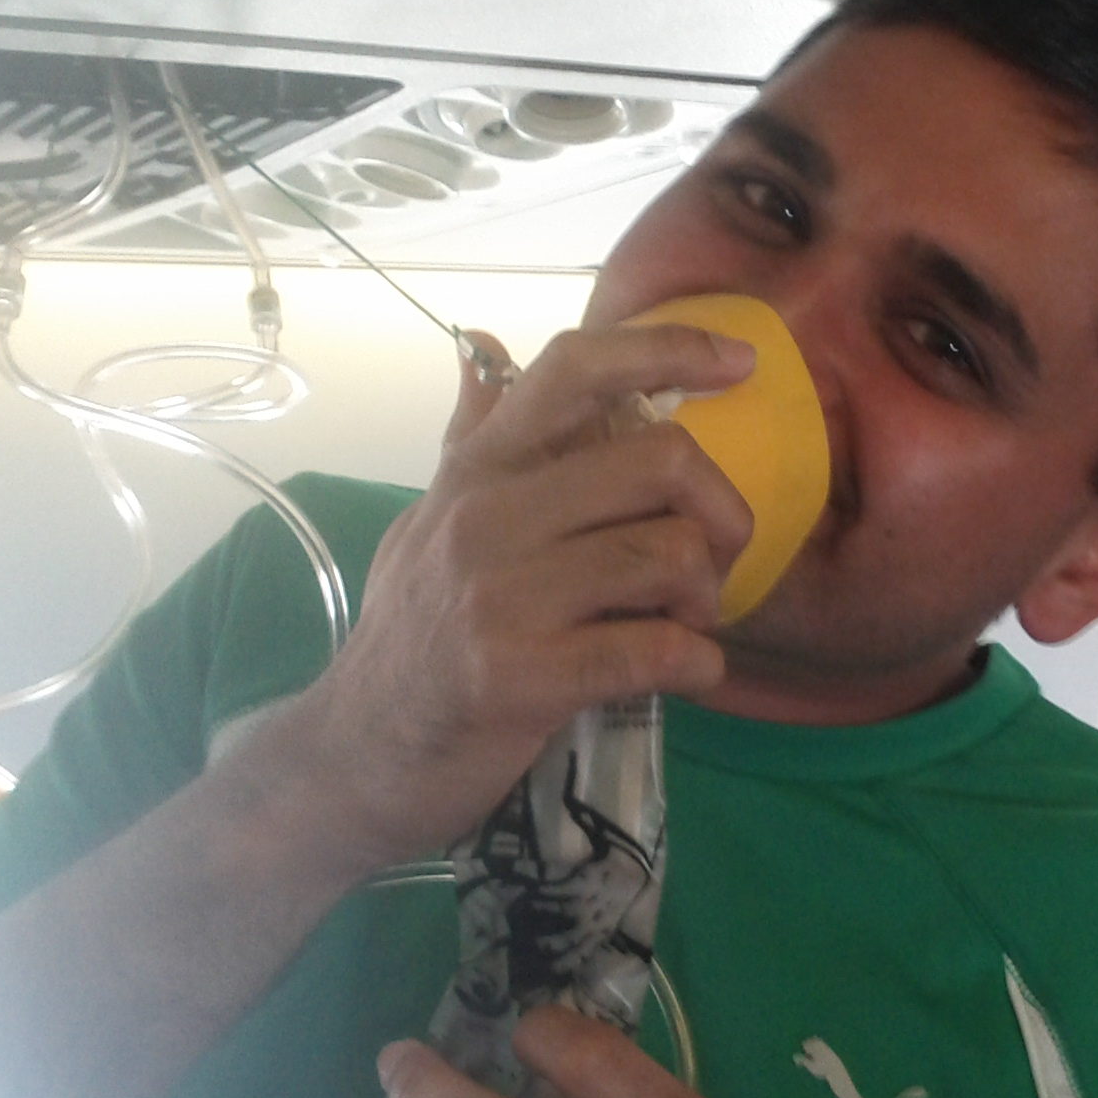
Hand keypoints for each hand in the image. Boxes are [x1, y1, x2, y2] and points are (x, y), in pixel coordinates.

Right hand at [282, 322, 756, 869]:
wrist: (356, 755)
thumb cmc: (411, 635)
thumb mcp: (427, 519)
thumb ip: (471, 436)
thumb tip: (483, 341)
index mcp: (478, 470)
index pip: (575, 369)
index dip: (670, 347)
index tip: (741, 362)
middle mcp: (487, 516)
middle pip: (660, 461)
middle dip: (720, 512)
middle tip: (712, 562)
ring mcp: (501, 596)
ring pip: (671, 555)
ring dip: (708, 599)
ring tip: (686, 624)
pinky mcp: (523, 676)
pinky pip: (658, 650)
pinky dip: (699, 665)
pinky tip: (687, 674)